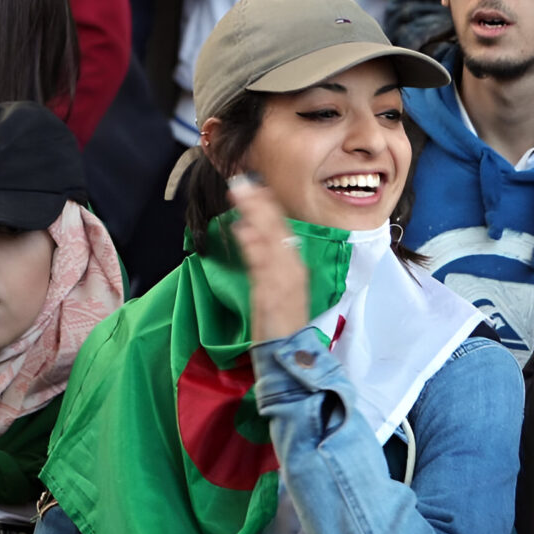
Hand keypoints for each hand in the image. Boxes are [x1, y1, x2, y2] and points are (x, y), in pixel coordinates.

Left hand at [228, 173, 311, 344]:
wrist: (289, 351)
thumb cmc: (278, 319)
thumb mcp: (271, 283)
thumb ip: (260, 256)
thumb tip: (245, 228)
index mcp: (293, 264)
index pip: (281, 227)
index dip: (267, 205)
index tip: (253, 184)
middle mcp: (292, 267)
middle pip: (277, 228)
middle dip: (260, 204)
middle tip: (241, 181)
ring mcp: (284, 279)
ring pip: (271, 240)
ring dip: (256, 216)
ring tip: (241, 195)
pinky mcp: (273, 294)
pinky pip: (263, 267)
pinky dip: (254, 247)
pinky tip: (242, 230)